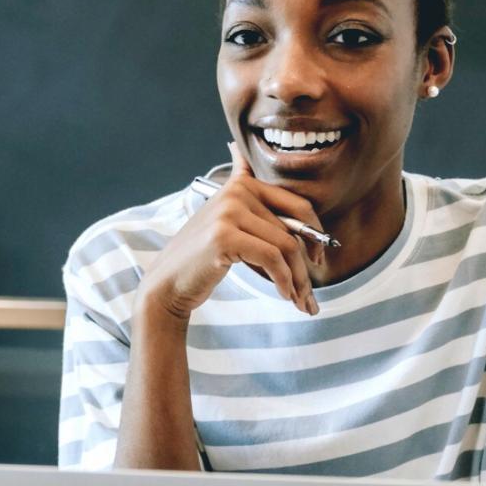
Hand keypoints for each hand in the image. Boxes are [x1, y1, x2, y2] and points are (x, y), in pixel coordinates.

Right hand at [137, 142, 327, 320]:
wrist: (167, 284)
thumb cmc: (202, 260)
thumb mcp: (230, 227)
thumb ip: (257, 210)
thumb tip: (293, 206)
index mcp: (241, 185)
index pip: (296, 204)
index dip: (315, 232)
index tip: (318, 259)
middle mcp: (236, 192)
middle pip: (294, 228)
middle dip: (307, 264)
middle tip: (310, 292)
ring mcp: (228, 212)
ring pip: (286, 245)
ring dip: (299, 279)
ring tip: (299, 301)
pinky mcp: (224, 236)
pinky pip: (272, 257)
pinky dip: (284, 280)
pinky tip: (284, 295)